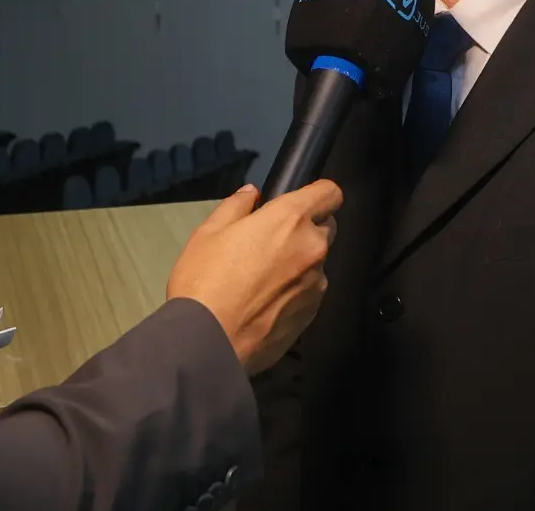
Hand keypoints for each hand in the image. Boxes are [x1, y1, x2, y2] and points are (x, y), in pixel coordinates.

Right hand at [167, 180, 341, 374]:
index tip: (298, 203)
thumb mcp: (209, 232)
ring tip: (262, 280)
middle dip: (305, 228)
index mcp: (290, 220)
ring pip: (317, 262)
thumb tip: (252, 194)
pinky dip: (295, 291)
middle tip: (270, 242)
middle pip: (326, 227)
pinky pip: (310, 291)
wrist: (208, 342)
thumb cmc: (205, 280)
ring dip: (299, 263)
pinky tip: (265, 303)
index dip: (317, 194)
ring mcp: (316, 284)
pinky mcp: (312, 314)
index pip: (329, 193)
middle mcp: (312, 248)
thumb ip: (237, 206)